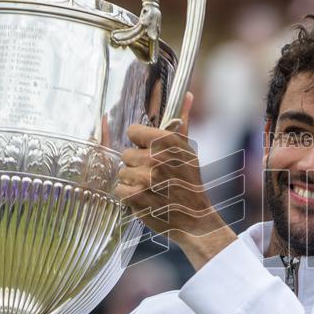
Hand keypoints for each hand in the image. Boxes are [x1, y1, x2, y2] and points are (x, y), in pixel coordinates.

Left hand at [117, 92, 236, 269]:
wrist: (195, 218)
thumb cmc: (190, 182)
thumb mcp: (188, 150)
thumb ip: (182, 122)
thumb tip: (187, 94)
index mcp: (167, 141)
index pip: (132, 131)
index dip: (140, 143)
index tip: (150, 153)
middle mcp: (155, 157)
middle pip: (126, 154)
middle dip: (137, 165)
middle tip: (154, 176)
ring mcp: (145, 178)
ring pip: (121, 172)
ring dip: (132, 182)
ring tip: (150, 188)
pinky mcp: (136, 197)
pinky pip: (119, 189)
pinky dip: (129, 196)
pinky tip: (145, 198)